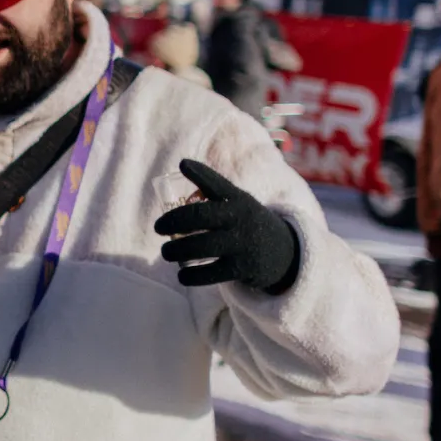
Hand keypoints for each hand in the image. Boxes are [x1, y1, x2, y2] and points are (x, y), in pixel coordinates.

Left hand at [154, 159, 300, 293]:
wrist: (283, 252)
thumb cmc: (246, 222)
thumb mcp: (238, 203)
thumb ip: (213, 191)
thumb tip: (180, 169)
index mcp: (237, 200)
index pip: (217, 183)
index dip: (200, 172)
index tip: (183, 164)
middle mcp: (240, 219)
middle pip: (200, 217)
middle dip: (172, 221)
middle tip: (157, 228)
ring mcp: (242, 244)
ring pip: (201, 247)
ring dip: (176, 250)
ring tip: (165, 252)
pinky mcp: (242, 268)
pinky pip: (211, 273)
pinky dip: (192, 276)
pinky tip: (181, 276)